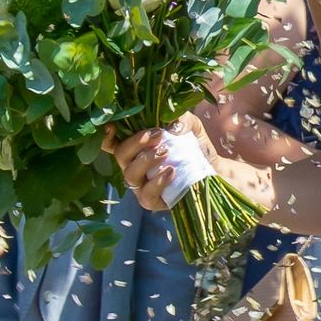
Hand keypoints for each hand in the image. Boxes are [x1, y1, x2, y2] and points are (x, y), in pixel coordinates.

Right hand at [106, 116, 247, 215]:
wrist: (214, 170)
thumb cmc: (195, 146)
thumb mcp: (190, 126)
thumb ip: (181, 119)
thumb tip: (172, 125)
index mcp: (136, 146)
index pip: (111, 141)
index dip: (106, 135)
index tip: (112, 126)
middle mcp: (133, 165)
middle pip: (120, 154)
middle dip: (136, 142)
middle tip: (158, 135)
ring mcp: (141, 184)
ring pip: (130, 174)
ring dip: (146, 160)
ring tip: (166, 152)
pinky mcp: (152, 201)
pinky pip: (146, 194)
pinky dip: (158, 182)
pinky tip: (172, 171)